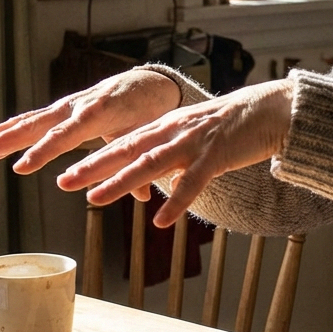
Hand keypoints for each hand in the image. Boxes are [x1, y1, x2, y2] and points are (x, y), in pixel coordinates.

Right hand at [0, 70, 181, 195]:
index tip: (20, 168)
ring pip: (21, 123)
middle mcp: (72, 107)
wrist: (147, 85)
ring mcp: (61, 108)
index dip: (42, 152)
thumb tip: (144, 197)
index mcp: (95, 113)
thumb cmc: (148, 112)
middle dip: (1, 142)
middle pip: (31, 126)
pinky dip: (0, 133)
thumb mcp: (146, 138)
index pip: (64, 135)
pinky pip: (24, 122)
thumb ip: (140, 166)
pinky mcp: (55, 112)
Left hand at [58, 79, 293, 227]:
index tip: (66, 176)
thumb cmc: (230, 127)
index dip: (94, 159)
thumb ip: (169, 153)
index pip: (123, 143)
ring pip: (150, 163)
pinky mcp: (216, 155)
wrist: (269, 110)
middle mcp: (173, 132)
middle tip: (63, 183)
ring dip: (120, 182)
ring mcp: (193, 143)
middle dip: (93, 167)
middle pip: (126, 150)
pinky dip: (175, 200)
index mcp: (165, 128)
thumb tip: (149, 176)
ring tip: (94, 200)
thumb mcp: (191, 136)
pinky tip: (159, 221)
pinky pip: (192, 181)